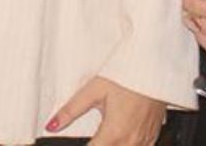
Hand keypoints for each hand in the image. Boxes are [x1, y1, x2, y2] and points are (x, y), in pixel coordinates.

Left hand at [45, 75, 164, 144]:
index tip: (73, 142)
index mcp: (114, 132)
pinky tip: (123, 139)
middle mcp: (130, 140)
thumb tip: (52, 125)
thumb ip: (71, 111)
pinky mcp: (153, 134)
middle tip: (95, 135)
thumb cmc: (126, 75)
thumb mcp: (93, 90)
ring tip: (106, 136)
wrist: (154, 66)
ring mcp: (144, 139)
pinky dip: (129, 145)